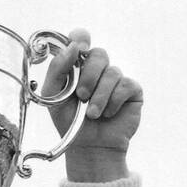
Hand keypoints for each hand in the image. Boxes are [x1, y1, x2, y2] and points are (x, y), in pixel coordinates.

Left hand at [43, 28, 141, 180]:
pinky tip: (108, 114)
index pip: (81, 38)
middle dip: (88, 76)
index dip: (80, 38)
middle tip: (81, 97)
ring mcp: (116, 79)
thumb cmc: (70, 122)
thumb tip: (73, 47)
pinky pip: (125, 85)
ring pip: (112, 72)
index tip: (79, 49)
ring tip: (92, 114)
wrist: (89, 147)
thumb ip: (58, 69)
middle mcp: (98, 69)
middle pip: (99, 54)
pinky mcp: (132, 91)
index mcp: (78, 66)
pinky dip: (113, 102)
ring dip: (99, 96)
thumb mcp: (54, 96)